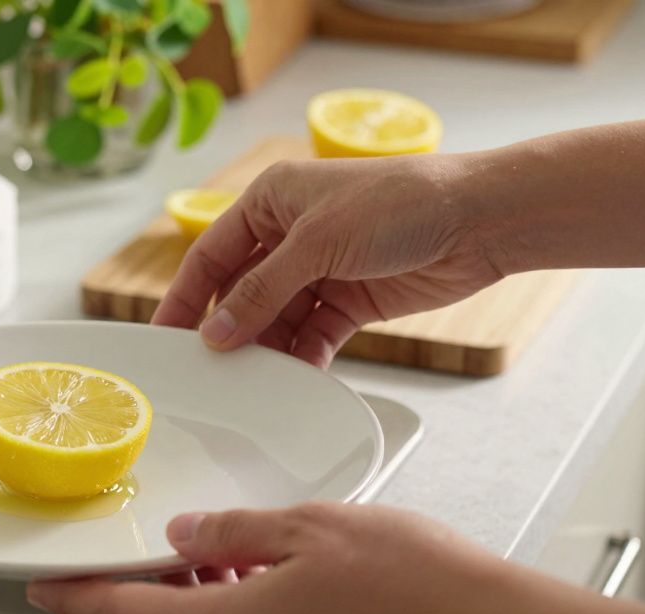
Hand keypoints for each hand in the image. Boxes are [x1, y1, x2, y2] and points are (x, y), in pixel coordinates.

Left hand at [26, 502, 523, 613]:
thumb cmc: (414, 581)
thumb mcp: (309, 527)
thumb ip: (232, 531)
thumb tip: (185, 537)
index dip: (75, 599)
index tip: (44, 587)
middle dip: (135, 597)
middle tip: (125, 558)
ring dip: (187, 606)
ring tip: (201, 558)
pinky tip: (253, 582)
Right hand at [151, 155, 502, 367]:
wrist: (480, 220)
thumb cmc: (401, 203)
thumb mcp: (317, 244)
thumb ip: (261, 292)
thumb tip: (214, 334)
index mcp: (271, 200)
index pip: (211, 255)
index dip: (186, 297)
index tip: (164, 337)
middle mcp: (290, 234)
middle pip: (241, 292)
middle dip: (230, 331)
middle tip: (211, 372)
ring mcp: (321, 268)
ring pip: (276, 319)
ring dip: (267, 349)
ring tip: (256, 382)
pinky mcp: (351, 299)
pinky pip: (313, 334)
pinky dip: (303, 356)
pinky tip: (296, 377)